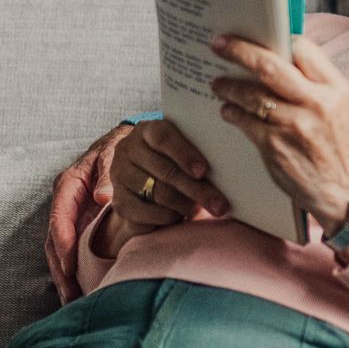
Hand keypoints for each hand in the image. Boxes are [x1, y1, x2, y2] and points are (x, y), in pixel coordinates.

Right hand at [45, 123, 131, 303]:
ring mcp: (72, 214)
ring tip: (74, 300)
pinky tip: (83, 287)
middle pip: (55, 241)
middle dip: (60, 269)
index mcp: (68, 185)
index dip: (63, 244)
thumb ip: (106, 172)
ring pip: (61, 249)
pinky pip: (74, 248)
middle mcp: (65, 202)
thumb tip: (101, 197)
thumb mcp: (111, 152)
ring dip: (65, 275)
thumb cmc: (117, 145)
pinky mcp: (82, 223)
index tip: (69, 267)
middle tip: (70, 295)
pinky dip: (76, 269)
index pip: (59, 219)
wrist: (124, 141)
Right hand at [102, 119, 232, 255]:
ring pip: (159, 193)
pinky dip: (169, 217)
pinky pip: (149, 213)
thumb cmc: (175, 165)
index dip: (185, 154)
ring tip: (200, 209)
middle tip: (220, 205)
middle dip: (197, 190)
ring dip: (185, 205)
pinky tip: (180, 216)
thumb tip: (228, 168)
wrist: (144, 187)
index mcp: (147, 130)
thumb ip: (197, 155)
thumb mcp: (183, 153)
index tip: (204, 171)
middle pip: (165, 171)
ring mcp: (120, 175)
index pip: (163, 137)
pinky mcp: (119, 201)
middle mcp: (128, 149)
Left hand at [210, 34, 348, 236]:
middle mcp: (316, 103)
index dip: (276, 39)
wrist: (343, 191)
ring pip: (251, 94)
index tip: (254, 35)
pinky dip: (232, 113)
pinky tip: (228, 111)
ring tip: (218, 84)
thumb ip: (313, 81)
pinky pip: (244, 121)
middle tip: (219, 44)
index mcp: (334, 88)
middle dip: (240, 51)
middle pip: (270, 67)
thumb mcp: (336, 106)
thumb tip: (278, 55)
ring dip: (229, 86)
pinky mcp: (275, 146)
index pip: (302, 49)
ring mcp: (295, 125)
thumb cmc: (335, 145)